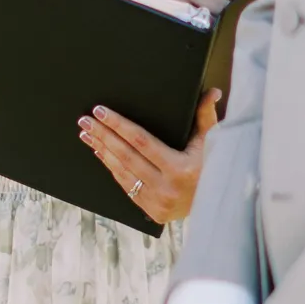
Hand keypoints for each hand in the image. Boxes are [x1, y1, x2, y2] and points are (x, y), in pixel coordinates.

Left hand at [79, 91, 219, 225]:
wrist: (218, 205)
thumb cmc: (214, 167)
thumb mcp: (212, 142)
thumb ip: (207, 116)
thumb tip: (212, 92)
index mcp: (180, 169)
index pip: (141, 142)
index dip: (119, 125)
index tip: (101, 112)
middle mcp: (166, 187)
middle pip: (126, 156)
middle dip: (103, 135)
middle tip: (85, 120)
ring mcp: (157, 202)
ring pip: (122, 172)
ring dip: (102, 151)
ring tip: (87, 134)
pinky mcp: (151, 211)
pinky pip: (126, 186)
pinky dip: (112, 168)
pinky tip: (101, 153)